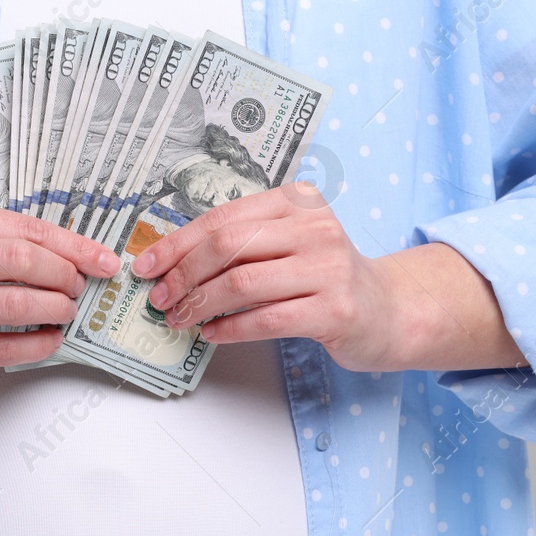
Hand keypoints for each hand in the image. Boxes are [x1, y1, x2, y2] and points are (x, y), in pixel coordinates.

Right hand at [0, 203, 120, 384]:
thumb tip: (68, 253)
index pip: (25, 229)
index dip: (73, 246)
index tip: (103, 260)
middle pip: (24, 260)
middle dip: (66, 275)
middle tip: (79, 288)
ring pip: (17, 303)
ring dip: (56, 309)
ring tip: (66, 311)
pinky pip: (4, 347)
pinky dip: (39, 344)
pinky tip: (50, 339)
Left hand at [130, 183, 400, 372]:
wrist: (388, 309)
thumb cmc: (325, 277)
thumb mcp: (289, 243)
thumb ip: (244, 243)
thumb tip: (173, 262)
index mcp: (297, 202)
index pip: (222, 218)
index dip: (177, 243)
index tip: (147, 265)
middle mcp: (315, 228)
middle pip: (228, 247)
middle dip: (184, 274)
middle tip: (161, 298)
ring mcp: (328, 268)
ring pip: (242, 283)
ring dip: (200, 305)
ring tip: (180, 319)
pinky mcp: (334, 310)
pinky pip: (266, 320)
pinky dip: (229, 329)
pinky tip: (212, 334)